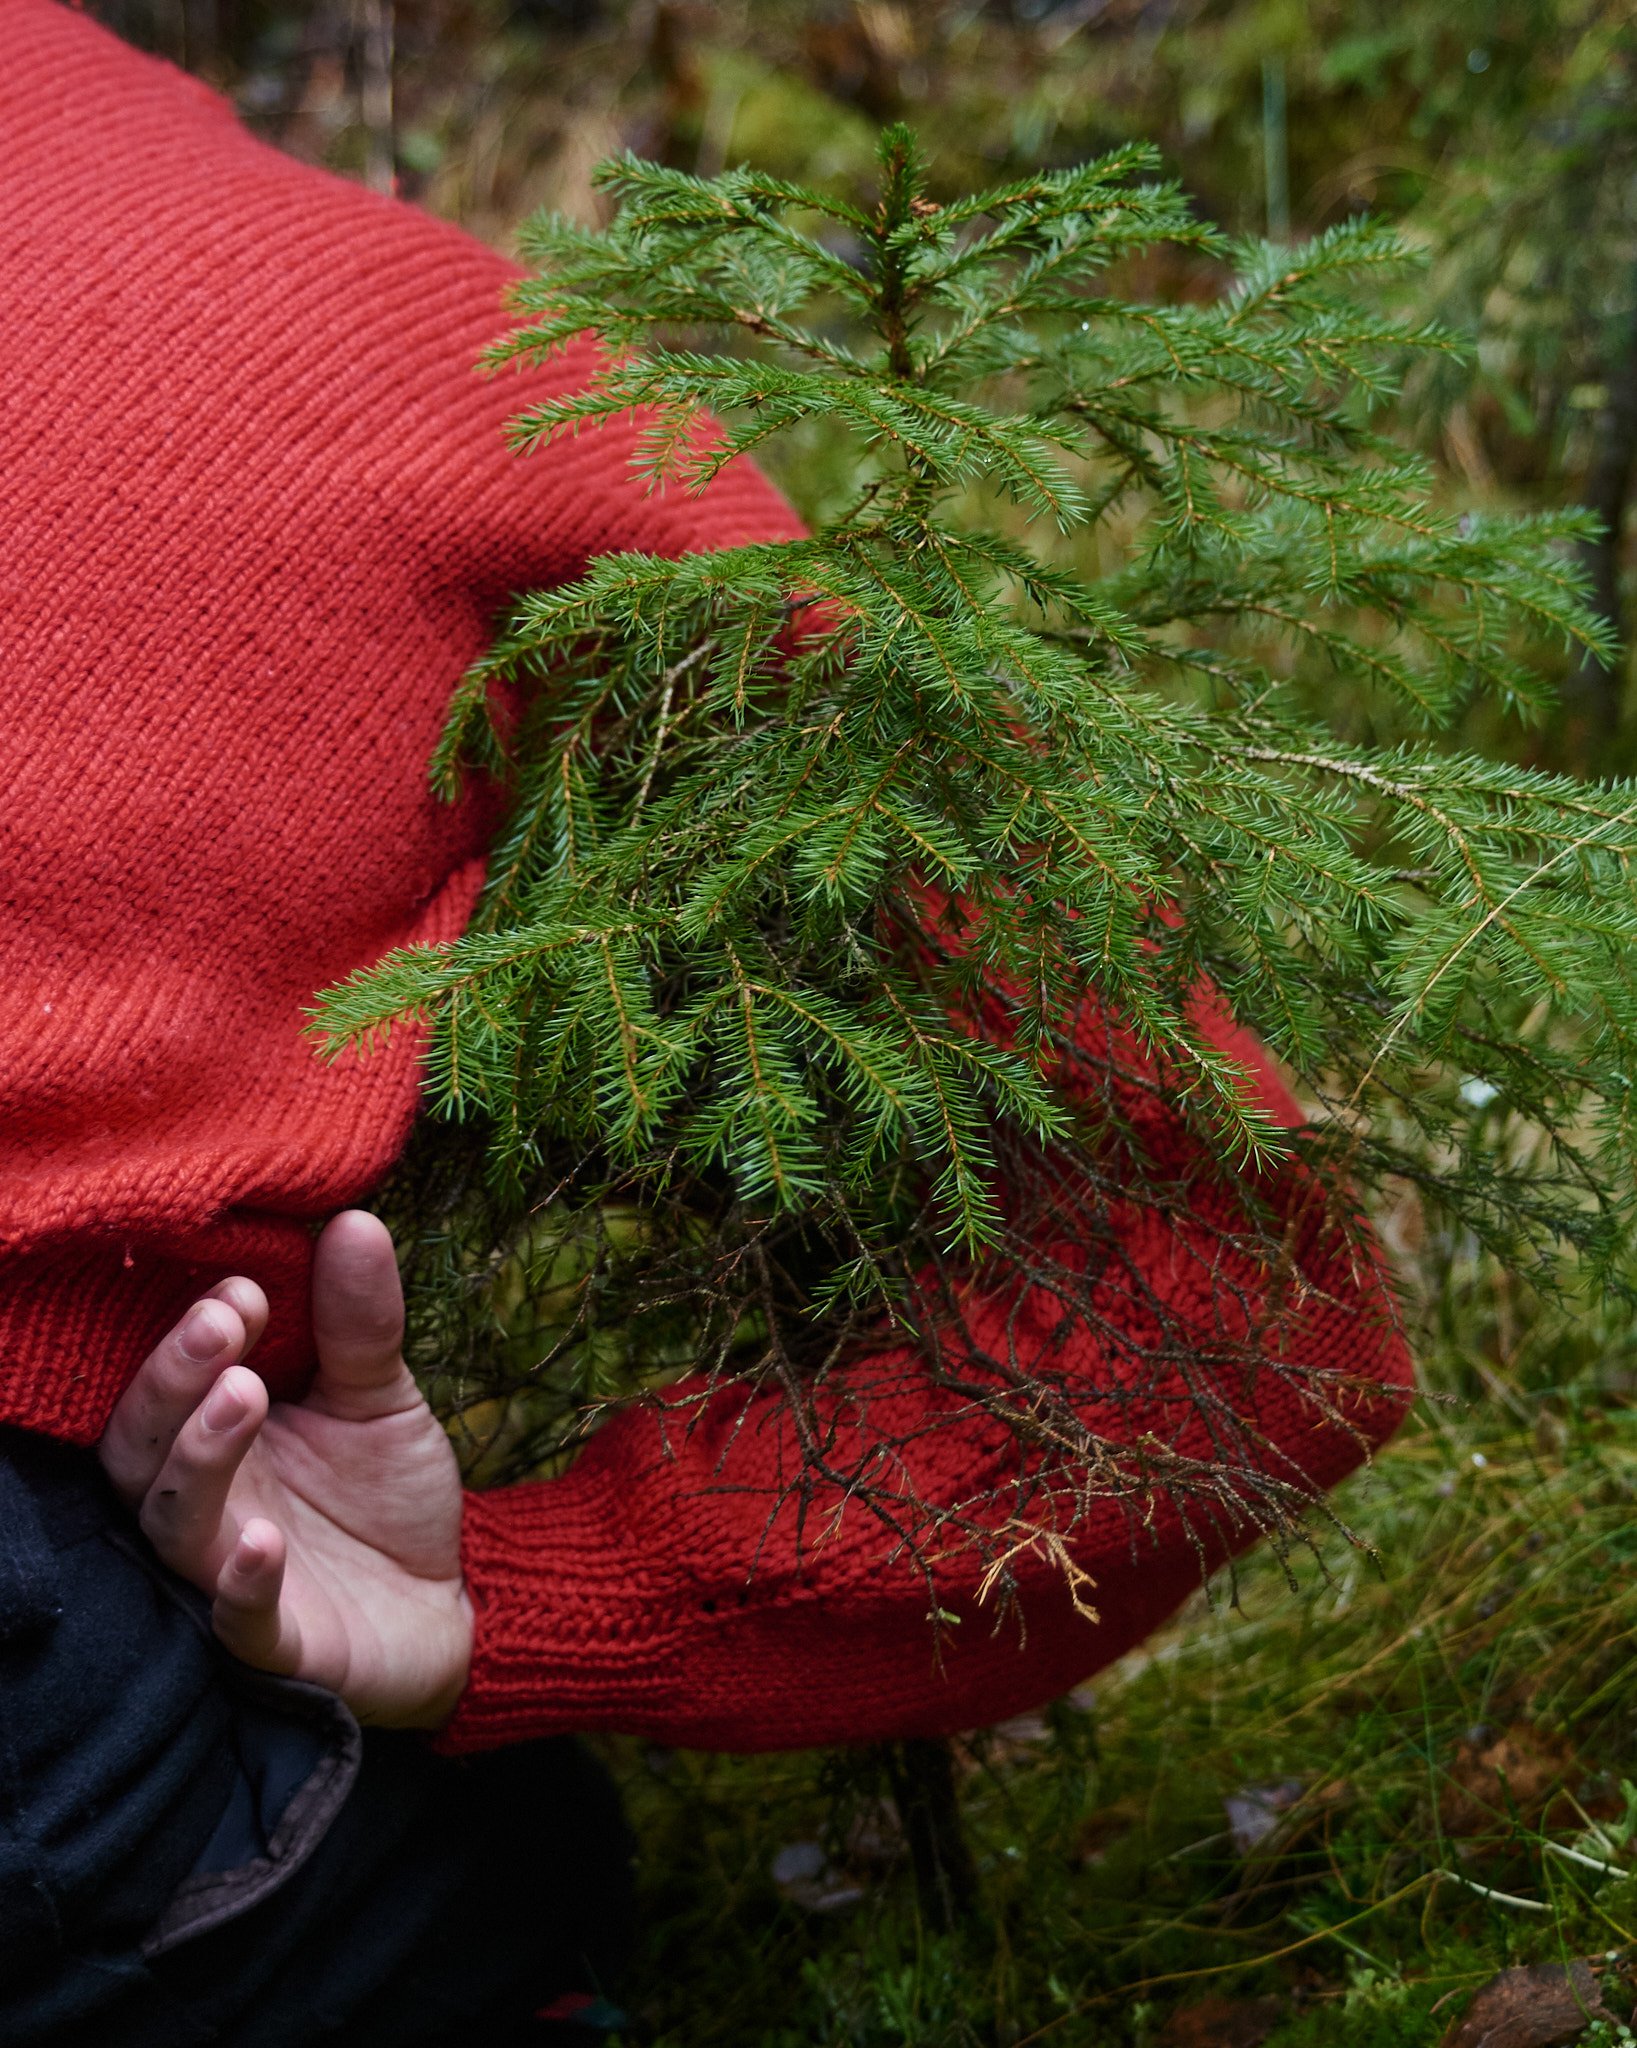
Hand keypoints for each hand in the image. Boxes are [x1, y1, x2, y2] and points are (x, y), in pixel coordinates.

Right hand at [99, 1212, 471, 1728]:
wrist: (447, 1602)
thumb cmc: (386, 1495)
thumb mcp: (383, 1396)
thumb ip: (360, 1322)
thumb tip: (357, 1221)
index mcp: (214, 1435)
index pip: (168, 1381)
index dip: (194, 1332)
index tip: (247, 1285)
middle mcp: (204, 1502)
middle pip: (142, 1446)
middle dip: (173, 1379)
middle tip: (223, 1323)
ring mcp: (229, 1573)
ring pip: (175, 1521)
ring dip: (200, 1457)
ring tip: (243, 1394)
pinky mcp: (275, 1642)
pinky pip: (238, 1620)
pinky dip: (241, 1582)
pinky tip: (259, 1542)